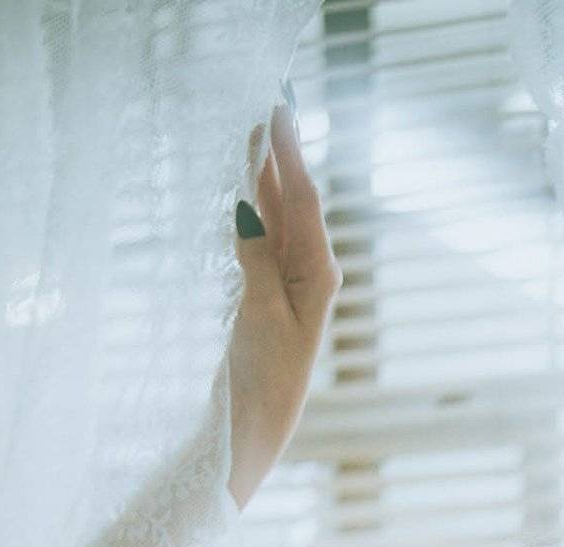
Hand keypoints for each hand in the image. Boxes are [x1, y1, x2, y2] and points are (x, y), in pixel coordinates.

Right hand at [225, 101, 342, 511]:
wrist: (258, 423)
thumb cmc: (265, 374)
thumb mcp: (260, 312)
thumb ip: (256, 259)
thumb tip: (248, 210)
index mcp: (318, 273)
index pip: (303, 199)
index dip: (288, 153)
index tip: (277, 111)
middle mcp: (309, 272)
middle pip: (293, 201)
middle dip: (280, 156)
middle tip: (267, 107)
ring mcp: (288, 283)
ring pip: (277, 218)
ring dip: (265, 178)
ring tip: (253, 136)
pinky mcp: (268, 296)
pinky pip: (263, 240)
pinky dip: (254, 211)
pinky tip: (246, 190)